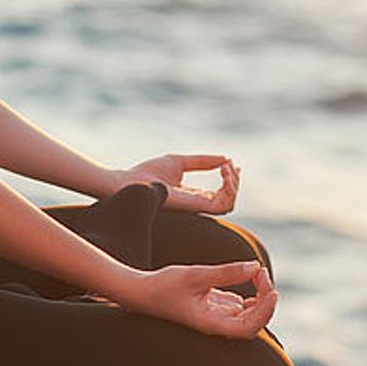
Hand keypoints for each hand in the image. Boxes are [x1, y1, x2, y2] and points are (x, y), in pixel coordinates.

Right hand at [114, 260, 277, 338]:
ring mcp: (214, 316)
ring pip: (246, 314)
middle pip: (252, 322)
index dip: (265, 312)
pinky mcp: (211, 307)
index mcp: (211, 323)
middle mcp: (215, 324)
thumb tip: (255, 266)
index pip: (249, 327)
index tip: (272, 290)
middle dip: (264, 300)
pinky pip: (237, 306)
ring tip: (256, 273)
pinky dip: (247, 294)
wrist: (141, 291)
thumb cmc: (164, 286)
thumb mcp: (196, 275)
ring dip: (258, 296)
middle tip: (261, 273)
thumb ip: (226, 272)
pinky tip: (245, 275)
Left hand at [116, 154, 239, 213]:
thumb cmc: (148, 173)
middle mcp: (197, 204)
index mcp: (193, 195)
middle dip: (234, 180)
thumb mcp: (180, 162)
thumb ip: (202, 161)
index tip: (231, 162)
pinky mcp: (197, 207)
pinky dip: (229, 188)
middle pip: (228, 198)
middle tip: (228, 164)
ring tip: (226, 168)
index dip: (230, 178)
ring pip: (230, 203)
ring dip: (234, 184)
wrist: (132, 182)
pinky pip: (224, 204)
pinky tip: (223, 172)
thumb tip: (225, 158)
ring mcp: (197, 207)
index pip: (220, 193)